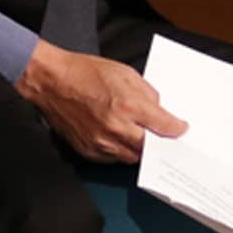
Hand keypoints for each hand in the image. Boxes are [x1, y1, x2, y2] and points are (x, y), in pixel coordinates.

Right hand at [15, 42, 185, 162]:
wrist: (52, 81)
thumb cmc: (86, 73)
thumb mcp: (126, 74)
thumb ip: (147, 93)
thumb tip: (158, 109)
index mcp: (129, 106)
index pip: (164, 125)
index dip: (176, 128)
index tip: (180, 129)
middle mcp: (116, 128)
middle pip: (151, 147)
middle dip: (160, 142)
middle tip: (163, 138)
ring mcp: (100, 141)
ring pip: (132, 157)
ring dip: (140, 150)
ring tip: (141, 138)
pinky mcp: (87, 149)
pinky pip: (112, 159)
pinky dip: (120, 152)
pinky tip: (121, 140)